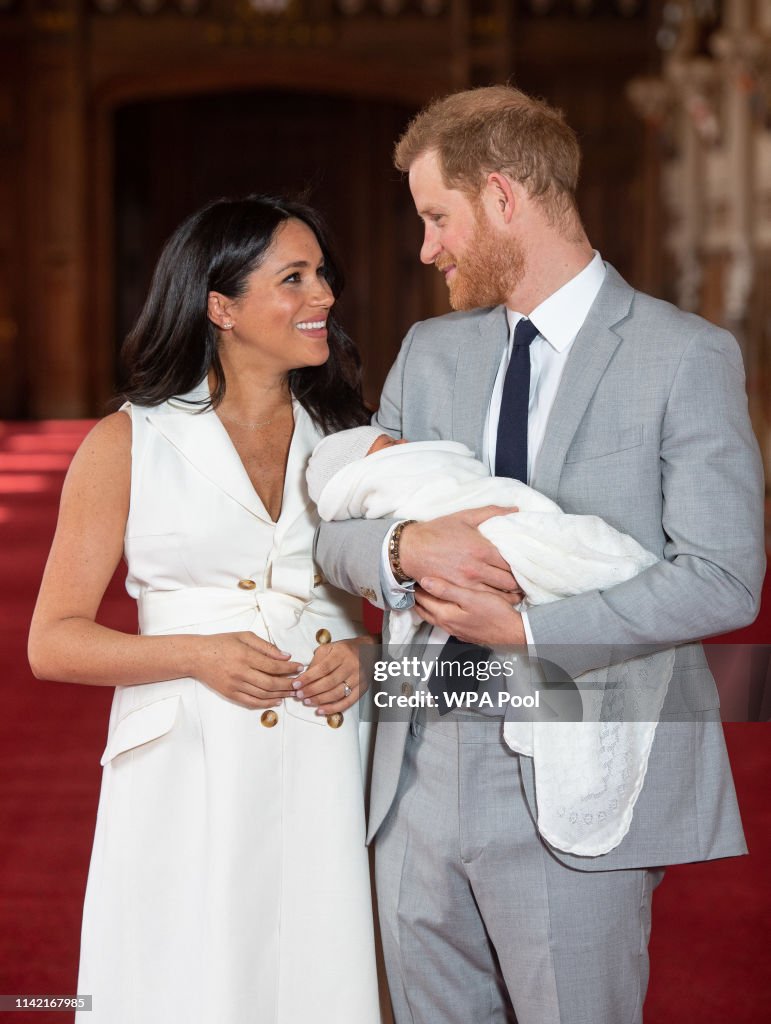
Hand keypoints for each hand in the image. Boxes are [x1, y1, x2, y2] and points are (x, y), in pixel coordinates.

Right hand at [192, 631, 300, 708]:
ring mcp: (235, 685)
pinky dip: (266, 704)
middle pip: (271, 683)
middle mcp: (241, 672)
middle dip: (289, 684)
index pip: (274, 666)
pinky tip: (276, 701)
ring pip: (263, 695)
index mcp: (245, 655)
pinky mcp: (230, 694)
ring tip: (292, 693)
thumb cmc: (221, 643)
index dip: (290, 668)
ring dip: (281, 695)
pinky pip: (251, 702)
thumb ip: (266, 646)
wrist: (197, 656)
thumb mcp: (244, 636)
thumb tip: (285, 656)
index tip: (300, 667)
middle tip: (300, 683)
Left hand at [291, 636, 374, 715]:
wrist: (367, 651)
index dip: (308, 678)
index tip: (296, 684)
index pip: (323, 668)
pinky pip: (347, 702)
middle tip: (299, 695)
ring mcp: (358, 678)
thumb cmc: (345, 650)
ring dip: (320, 700)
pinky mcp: (362, 689)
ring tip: (307, 702)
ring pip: (337, 693)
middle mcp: (352, 666)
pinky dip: (333, 708)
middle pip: (329, 682)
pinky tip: (321, 710)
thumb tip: (305, 677)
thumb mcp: (329, 648)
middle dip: (312, 690)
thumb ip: (316, 661)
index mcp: (342, 653)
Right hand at [399, 507, 521, 595]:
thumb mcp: (465, 517)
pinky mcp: (458, 592)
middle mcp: (477, 568)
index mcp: (482, 549)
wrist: (411, 549)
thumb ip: (492, 512)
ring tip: (516, 592)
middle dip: (518, 582)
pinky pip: (483, 600)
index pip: (511, 562)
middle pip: (509, 581)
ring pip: (499, 595)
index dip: (521, 566)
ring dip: (510, 594)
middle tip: (523, 581)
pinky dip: (495, 601)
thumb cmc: (438, 531)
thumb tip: (515, 510)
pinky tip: (499, 599)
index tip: (526, 566)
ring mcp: (468, 583)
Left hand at [415, 577, 525, 646]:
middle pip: (424, 609)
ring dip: (427, 604)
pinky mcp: (464, 632)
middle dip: (417, 596)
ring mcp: (455, 630)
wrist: (514, 633)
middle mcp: (446, 624)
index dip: (416, 586)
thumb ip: (447, 590)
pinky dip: (438, 611)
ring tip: (424, 591)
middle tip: (413, 582)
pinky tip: (444, 605)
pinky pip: (444, 620)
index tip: (412, 574)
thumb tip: (425, 581)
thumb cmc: (495, 613)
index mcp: (445, 615)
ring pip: (433, 615)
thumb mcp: (471, 597)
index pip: (423, 598)